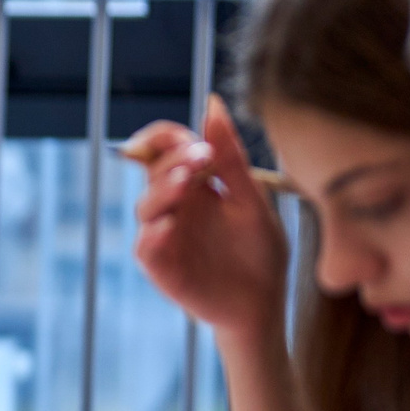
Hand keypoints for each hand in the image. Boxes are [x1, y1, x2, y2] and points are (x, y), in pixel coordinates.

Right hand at [129, 98, 290, 339]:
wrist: (264, 306)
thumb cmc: (260, 253)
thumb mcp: (252, 200)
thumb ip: (231, 158)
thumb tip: (213, 104)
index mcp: (195, 185)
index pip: (164, 148)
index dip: (165, 137)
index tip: (190, 137)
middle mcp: (174, 207)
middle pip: (153, 171)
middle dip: (174, 160)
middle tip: (202, 156)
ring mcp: (165, 237)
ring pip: (146, 206)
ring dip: (163, 190)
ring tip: (186, 183)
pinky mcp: (161, 268)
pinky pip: (146, 248)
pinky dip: (153, 236)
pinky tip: (168, 226)